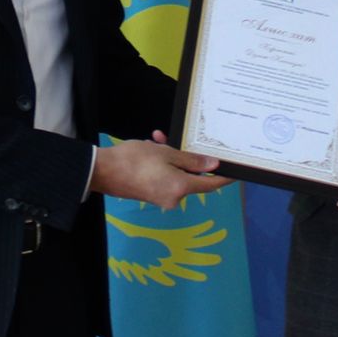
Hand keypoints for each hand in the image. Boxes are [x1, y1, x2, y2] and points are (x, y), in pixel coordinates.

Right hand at [91, 139, 229, 208]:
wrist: (102, 172)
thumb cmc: (134, 161)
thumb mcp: (165, 154)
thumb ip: (191, 161)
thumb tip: (212, 166)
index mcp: (181, 188)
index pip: (211, 184)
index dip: (224, 177)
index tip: (235, 171)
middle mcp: (174, 198)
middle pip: (191, 176)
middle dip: (186, 155)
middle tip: (178, 139)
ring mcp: (161, 197)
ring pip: (175, 172)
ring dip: (170, 155)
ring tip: (158, 138)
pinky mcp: (150, 194)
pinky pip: (164, 176)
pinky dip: (162, 163)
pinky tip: (152, 146)